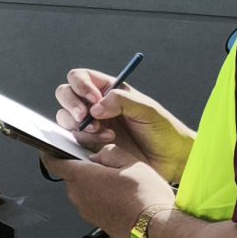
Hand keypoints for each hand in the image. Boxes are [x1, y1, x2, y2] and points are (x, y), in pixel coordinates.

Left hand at [43, 144, 177, 237]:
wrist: (157, 231)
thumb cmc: (145, 198)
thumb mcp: (131, 162)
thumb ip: (109, 153)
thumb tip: (99, 155)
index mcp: (81, 177)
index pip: (53, 162)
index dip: (51, 153)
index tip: (54, 148)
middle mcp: (78, 195)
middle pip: (72, 176)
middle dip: (85, 168)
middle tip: (107, 163)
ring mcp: (86, 211)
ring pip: (83, 190)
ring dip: (95, 183)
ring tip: (120, 182)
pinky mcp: (96, 221)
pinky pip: (92, 203)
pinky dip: (101, 197)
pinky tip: (122, 196)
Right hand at [55, 71, 193, 182]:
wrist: (170, 159)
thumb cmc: (164, 130)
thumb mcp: (147, 109)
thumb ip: (122, 101)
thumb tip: (95, 107)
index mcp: (108, 90)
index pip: (81, 78)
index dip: (81, 86)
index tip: (93, 100)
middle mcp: (96, 106)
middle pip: (65, 94)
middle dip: (71, 104)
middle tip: (83, 117)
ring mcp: (91, 125)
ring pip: (65, 117)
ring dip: (79, 124)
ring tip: (102, 132)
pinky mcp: (90, 144)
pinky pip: (73, 138)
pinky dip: (85, 140)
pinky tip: (106, 143)